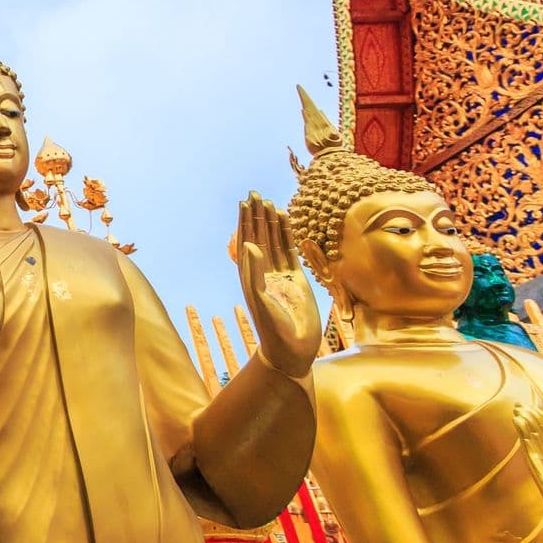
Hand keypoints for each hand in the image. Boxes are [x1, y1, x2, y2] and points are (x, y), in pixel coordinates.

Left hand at [235, 193, 319, 376]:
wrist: (291, 349)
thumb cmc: (272, 328)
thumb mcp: (261, 300)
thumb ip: (255, 273)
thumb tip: (248, 246)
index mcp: (250, 275)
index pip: (246, 241)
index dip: (245, 221)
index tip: (245, 201)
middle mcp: (263, 272)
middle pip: (260, 237)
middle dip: (257, 216)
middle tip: (255, 193)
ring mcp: (280, 275)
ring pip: (275, 243)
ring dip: (272, 223)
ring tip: (270, 203)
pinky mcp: (297, 280)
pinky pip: (291, 253)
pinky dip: (289, 237)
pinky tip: (288, 223)